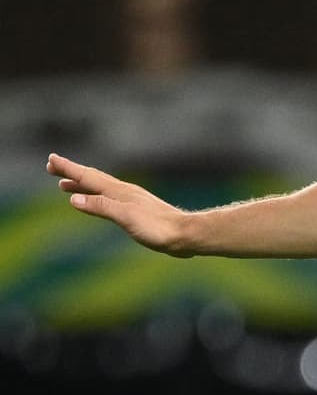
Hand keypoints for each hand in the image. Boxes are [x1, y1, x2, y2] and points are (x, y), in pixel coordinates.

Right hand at [47, 153, 191, 255]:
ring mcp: (131, 201)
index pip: (88, 177)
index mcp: (119, 191)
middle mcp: (124, 192)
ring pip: (100, 189)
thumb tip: (73, 199)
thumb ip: (101, 207)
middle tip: (52, 167)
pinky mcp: (137, 211)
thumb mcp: (126, 217)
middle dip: (72, 173)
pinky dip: (96, 197)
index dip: (69, 169)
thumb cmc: (158, 228)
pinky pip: (109, 199)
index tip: (52, 159)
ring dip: (82, 185)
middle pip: (93, 179)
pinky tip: (97, 203)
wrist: (185, 235)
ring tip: (65, 185)